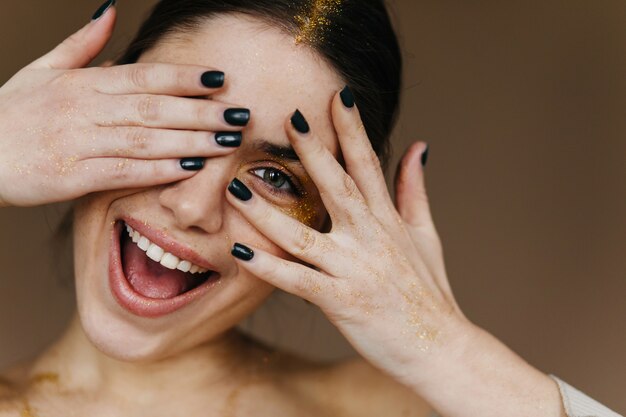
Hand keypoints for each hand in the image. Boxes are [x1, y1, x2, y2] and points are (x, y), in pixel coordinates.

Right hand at [0, 5, 246, 206]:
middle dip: (201, 111)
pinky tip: (189, 168)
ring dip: (191, 140)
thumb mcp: (41, 70)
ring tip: (227, 142)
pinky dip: (158, 169)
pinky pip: (124, 171)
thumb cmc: (12, 113)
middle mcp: (85, 109)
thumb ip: (81, 44)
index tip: (220, 79)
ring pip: (145, 139)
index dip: (184, 77)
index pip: (144, 75)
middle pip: (154, 107)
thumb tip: (110, 11)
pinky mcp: (72, 176)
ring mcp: (79, 142)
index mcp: (83, 83)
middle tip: (239, 114)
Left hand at [226, 90, 460, 375]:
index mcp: (389, 220)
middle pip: (339, 187)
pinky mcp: (342, 301)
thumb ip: (414, 189)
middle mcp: (371, 238)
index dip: (353, 128)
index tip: (338, 95)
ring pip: (305, 235)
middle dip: (313, 152)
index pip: (369, 164)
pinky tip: (240, 251)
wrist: (440, 348)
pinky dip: (269, 266)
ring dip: (269, 211)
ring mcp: (355, 269)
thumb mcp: (426, 235)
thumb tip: (418, 145)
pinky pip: (298, 280)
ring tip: (238, 187)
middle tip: (288, 118)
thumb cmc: (429, 291)